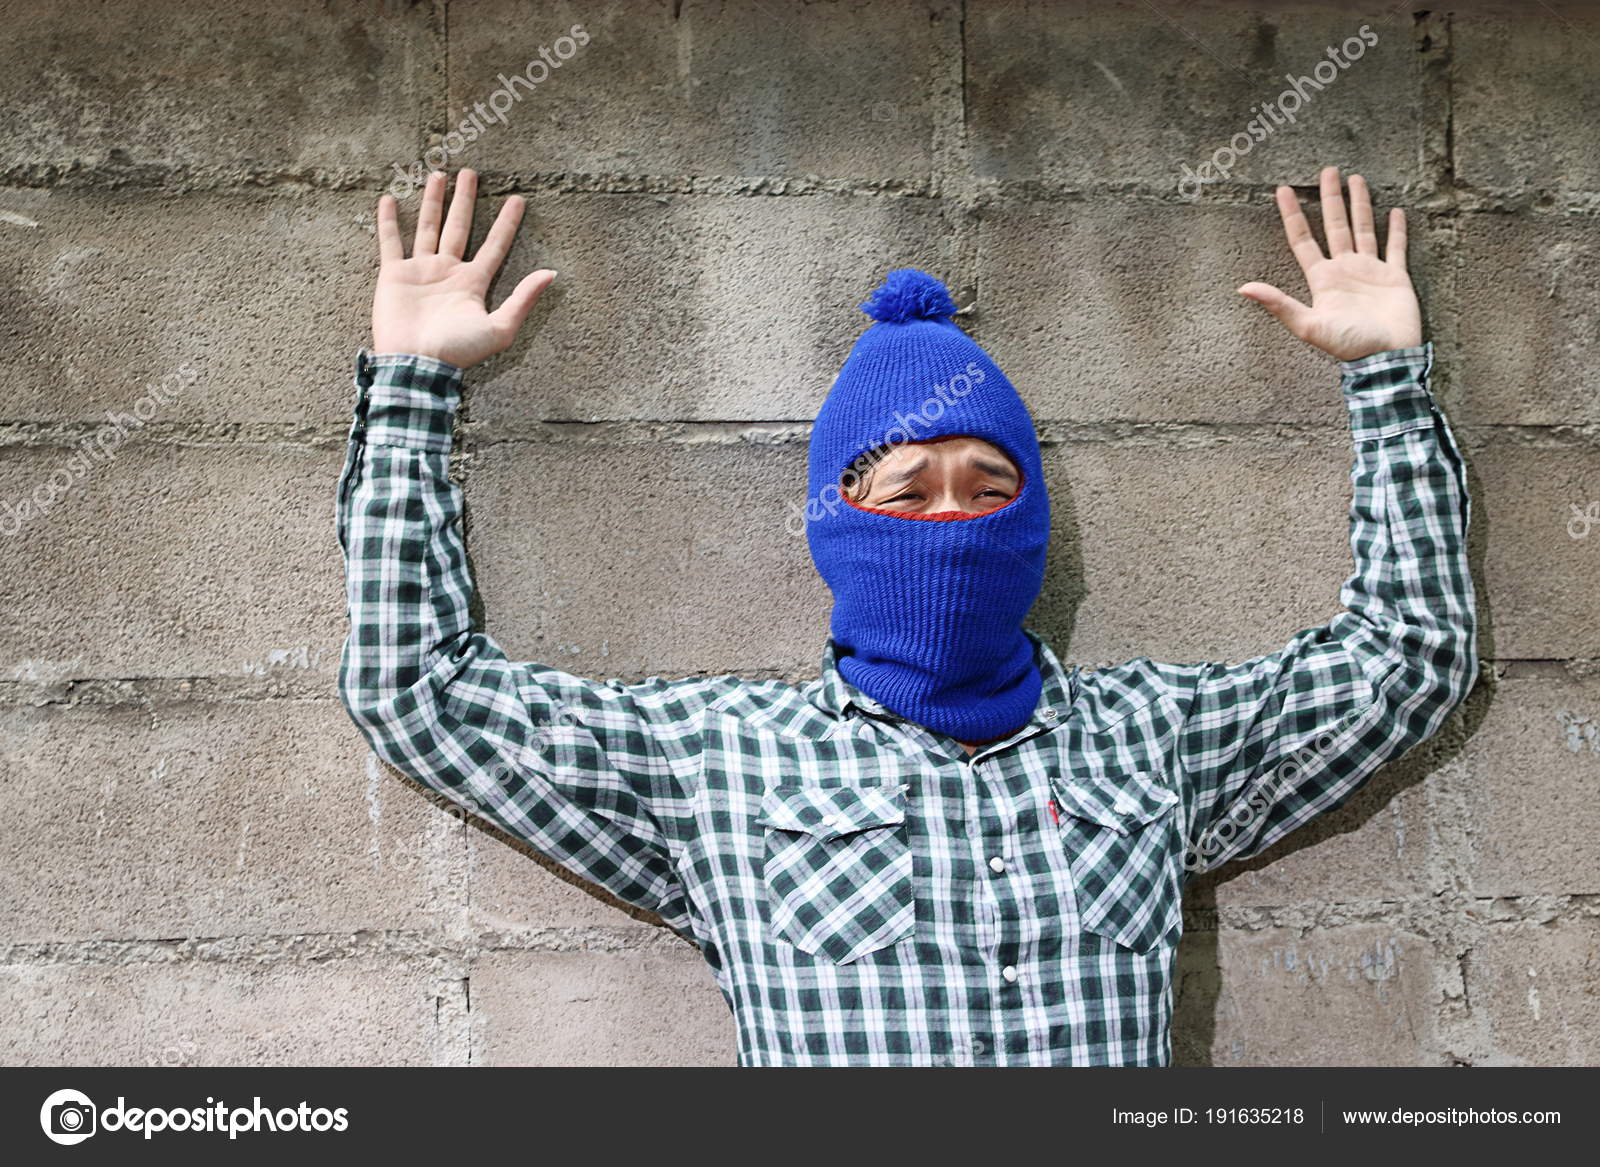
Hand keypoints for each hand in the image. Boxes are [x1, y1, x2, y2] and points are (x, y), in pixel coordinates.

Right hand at [371, 169, 554, 368]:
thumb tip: (551, 273)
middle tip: (471, 173)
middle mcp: (448, 271)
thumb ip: (523, 299)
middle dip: (466, 200)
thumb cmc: (458, 351)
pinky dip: (389, 221)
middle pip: (460, 226)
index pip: (495, 245)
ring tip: (438, 175)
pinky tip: (389, 199)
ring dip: (433, 201)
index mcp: (473, 282)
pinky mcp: (394, 275)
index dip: (507, 223)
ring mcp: (421, 271)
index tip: (518, 199)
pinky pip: (391, 242)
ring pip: (428, 227)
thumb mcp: (500, 328)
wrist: (416, 363)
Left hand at [1238, 166, 1421, 361]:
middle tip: (1327, 171)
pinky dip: (1397, 230)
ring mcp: (1370, 271)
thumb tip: (1243, 289)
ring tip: (1356, 179)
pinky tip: (1395, 212)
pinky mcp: (1395, 277)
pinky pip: (1396, 247)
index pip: (1303, 239)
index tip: (1282, 190)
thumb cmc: (1348, 345)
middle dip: (1330, 198)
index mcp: (1322, 278)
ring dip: (1360, 204)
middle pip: (1334, 225)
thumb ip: (1278, 304)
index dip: (1292, 215)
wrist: (1386, 358)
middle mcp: (1344, 269)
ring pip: (1364, 228)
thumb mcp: (1308, 325)